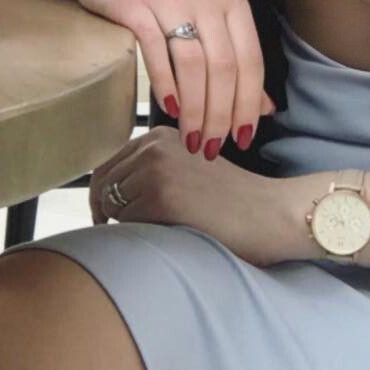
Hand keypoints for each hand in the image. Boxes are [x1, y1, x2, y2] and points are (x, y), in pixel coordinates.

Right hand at [61, 0, 275, 160]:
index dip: (249, 103)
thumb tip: (262, 107)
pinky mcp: (134, 3)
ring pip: (194, 63)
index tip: (244, 138)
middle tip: (212, 148)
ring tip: (191, 139)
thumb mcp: (204, 10)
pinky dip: (167, 85)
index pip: (251, 58)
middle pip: (225, 66)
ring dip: (197, 110)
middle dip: (222, 115)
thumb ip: (233, 53)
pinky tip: (170, 110)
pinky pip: (156, 50)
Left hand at [88, 125, 287, 266]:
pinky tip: (166, 235)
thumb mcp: (188, 168)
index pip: (109, 163)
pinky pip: (126, 223)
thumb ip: (152, 169)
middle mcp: (154, 144)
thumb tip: (104, 194)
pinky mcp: (160, 196)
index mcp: (161, 134)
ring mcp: (156, 168)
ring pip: (112, 205)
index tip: (108, 215)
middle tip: (115, 232)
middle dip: (104, 210)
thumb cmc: (231, 200)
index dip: (103, 193)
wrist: (267, 213)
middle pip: (102, 183)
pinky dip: (137, 235)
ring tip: (155, 232)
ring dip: (124, 223)